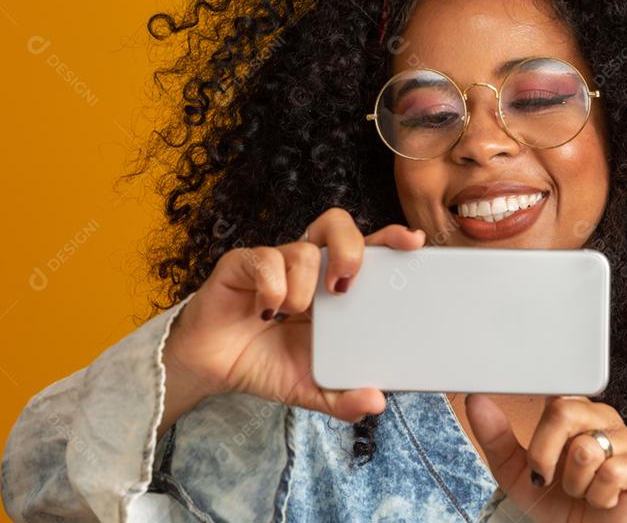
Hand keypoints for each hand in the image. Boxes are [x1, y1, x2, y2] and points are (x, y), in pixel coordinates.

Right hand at [163, 207, 424, 423]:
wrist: (212, 367)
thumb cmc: (267, 363)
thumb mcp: (310, 388)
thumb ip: (342, 397)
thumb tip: (376, 402)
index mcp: (334, 285)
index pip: (369, 248)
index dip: (392, 238)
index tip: (414, 242)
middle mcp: (309, 266)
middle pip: (339, 224)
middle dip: (351, 247)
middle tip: (344, 285)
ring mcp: (277, 261)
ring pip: (305, 248)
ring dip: (304, 287)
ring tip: (292, 315)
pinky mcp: (244, 263)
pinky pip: (266, 260)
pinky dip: (271, 288)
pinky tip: (265, 312)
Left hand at [466, 394, 626, 522]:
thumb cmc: (555, 500)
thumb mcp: (515, 472)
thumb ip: (495, 435)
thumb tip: (475, 400)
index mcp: (573, 410)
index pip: (551, 394)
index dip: (536, 423)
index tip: (531, 453)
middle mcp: (602, 417)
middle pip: (564, 412)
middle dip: (545, 454)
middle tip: (547, 478)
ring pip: (587, 449)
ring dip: (574, 483)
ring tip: (581, 490)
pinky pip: (613, 472)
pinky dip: (599, 496)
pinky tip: (603, 499)